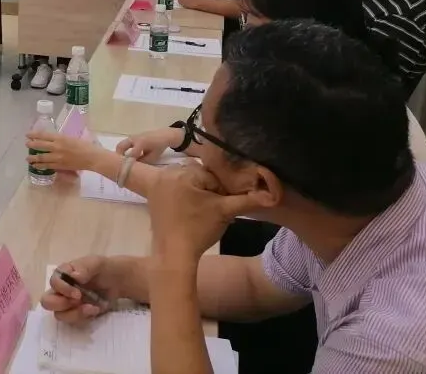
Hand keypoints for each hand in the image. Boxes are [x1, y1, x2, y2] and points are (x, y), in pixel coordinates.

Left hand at [26, 132, 101, 171]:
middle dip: (31, 145)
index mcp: (60, 138)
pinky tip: (35, 166)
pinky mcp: (60, 166)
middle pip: (40, 145)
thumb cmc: (84, 145)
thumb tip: (51, 140)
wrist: (91, 157)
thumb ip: (60, 139)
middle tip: (27, 145)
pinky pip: (47, 166)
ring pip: (41, 157)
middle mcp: (57, 147)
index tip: (28, 135)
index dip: (34, 135)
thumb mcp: (71, 138)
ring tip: (28, 158)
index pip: (43, 135)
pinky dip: (40, 166)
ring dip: (33, 158)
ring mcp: (57, 157)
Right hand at [40, 257, 119, 323]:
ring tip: (92, 308)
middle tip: (77, 301)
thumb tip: (74, 276)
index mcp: (63, 275)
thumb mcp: (96, 263)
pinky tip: (95, 310)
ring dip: (74, 314)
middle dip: (60, 305)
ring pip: (59, 315)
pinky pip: (73, 322)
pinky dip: (84, 318)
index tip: (78, 293)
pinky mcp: (76, 314)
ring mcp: (68, 303)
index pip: (53, 282)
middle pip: (47, 302)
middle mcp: (61, 290)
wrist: (116, 281)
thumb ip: (84, 267)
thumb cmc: (102, 269)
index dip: (62, 289)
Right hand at [116, 127, 183, 163]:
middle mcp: (134, 139)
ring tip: (123, 162)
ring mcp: (131, 137)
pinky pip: (124, 144)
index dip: (127, 162)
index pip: (130, 154)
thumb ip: (143, 162)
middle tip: (121, 165)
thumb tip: (134, 167)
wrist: (162, 136)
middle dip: (119, 156)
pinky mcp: (131, 138)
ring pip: (120, 145)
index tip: (126, 170)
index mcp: (141, 143)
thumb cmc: (158, 147)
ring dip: (120, 153)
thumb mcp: (153, 157)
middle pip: (120, 147)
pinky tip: (127, 157)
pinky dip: (123, 151)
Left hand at [147, 165, 262, 259]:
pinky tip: (187, 207)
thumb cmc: (199, 230)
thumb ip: (248, 200)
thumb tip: (273, 195)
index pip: (212, 174)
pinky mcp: (152, 193)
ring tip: (200, 209)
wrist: (174, 253)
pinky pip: (171, 184)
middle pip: (197, 173)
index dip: (221, 190)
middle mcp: (166, 172)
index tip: (222, 204)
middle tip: (210, 208)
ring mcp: (156, 182)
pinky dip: (181, 192)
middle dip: (208, 187)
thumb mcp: (225, 212)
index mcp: (183, 172)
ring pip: (186, 178)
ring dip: (195, 189)